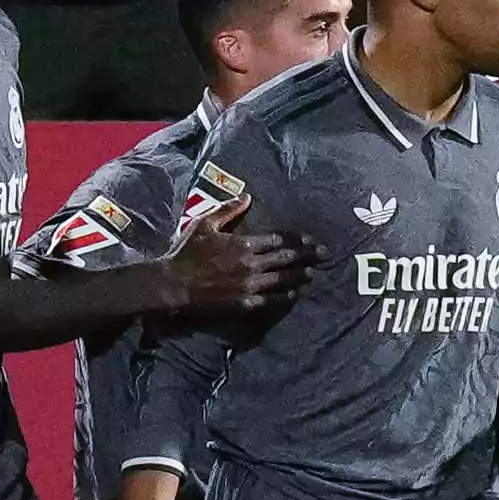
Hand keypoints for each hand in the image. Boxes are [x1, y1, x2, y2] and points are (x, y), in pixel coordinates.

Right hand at [164, 194, 320, 311]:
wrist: (174, 285)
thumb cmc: (186, 252)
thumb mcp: (204, 224)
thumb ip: (228, 210)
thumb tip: (247, 197)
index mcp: (243, 243)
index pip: (277, 240)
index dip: (295, 240)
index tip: (309, 239)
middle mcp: (251, 264)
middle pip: (285, 259)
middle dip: (307, 256)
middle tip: (324, 254)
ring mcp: (249, 284)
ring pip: (282, 279)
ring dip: (299, 275)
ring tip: (313, 273)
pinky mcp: (244, 302)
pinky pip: (269, 299)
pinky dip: (283, 296)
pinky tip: (293, 295)